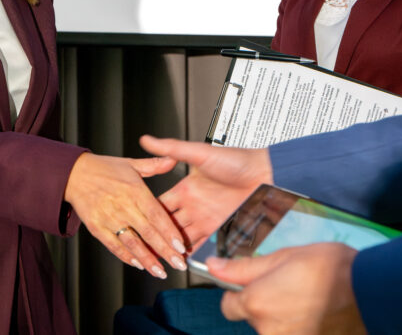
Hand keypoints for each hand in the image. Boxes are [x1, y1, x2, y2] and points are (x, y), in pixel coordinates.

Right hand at [64, 152, 186, 277]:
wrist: (74, 173)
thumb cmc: (104, 168)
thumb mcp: (131, 163)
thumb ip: (154, 165)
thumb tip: (173, 160)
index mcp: (135, 190)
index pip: (157, 215)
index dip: (170, 232)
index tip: (181, 246)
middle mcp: (124, 206)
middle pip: (148, 233)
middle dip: (165, 251)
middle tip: (178, 264)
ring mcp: (109, 218)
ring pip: (132, 243)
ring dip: (148, 259)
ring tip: (160, 272)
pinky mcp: (96, 227)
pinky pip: (113, 245)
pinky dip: (126, 256)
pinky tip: (138, 265)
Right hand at [139, 134, 272, 248]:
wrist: (266, 174)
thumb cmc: (238, 160)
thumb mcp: (201, 153)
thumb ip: (173, 149)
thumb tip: (148, 140)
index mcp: (186, 188)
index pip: (160, 205)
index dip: (147, 215)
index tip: (135, 223)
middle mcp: (194, 205)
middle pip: (168, 225)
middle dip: (156, 237)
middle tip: (144, 248)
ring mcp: (206, 218)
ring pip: (182, 238)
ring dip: (172, 248)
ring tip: (160, 259)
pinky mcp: (219, 229)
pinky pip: (202, 245)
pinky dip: (192, 254)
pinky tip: (183, 260)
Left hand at [210, 243, 365, 334]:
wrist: (370, 291)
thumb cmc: (327, 267)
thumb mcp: (283, 257)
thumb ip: (244, 268)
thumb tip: (212, 267)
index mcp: (257, 304)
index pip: (228, 306)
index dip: (241, 293)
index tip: (260, 284)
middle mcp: (267, 332)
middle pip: (254, 320)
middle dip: (267, 306)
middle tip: (293, 288)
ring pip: (274, 330)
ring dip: (285, 318)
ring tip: (309, 301)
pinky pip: (295, 334)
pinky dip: (301, 327)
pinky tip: (317, 315)